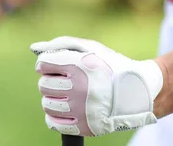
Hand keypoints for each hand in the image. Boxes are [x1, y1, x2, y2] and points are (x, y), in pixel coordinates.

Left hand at [30, 36, 163, 135]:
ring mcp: (82, 110)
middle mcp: (80, 89)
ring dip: (53, 98)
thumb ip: (60, 44)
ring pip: (47, 104)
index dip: (47, 63)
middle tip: (65, 80)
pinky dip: (55, 115)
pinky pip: (53, 123)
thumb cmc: (111, 66)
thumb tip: (33, 48)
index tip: (56, 65)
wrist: (139, 91)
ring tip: (68, 94)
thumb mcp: (90, 48)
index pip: (43, 64)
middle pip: (43, 85)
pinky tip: (66, 107)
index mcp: (80, 66)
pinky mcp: (84, 126)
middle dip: (51, 80)